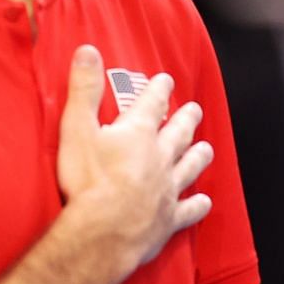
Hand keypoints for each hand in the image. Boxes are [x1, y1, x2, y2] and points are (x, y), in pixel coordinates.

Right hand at [56, 46, 213, 277]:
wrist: (103, 232)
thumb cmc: (87, 182)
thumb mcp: (77, 128)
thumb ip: (83, 90)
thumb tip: (88, 51)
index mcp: (138, 134)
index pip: (152, 103)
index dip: (159, 89)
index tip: (165, 79)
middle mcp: (160, 158)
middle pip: (179, 133)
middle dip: (187, 119)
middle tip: (195, 110)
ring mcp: (168, 189)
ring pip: (190, 167)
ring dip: (198, 156)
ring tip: (206, 149)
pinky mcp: (169, 219)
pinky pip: (189, 210)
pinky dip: (198, 206)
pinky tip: (205, 203)